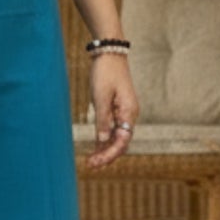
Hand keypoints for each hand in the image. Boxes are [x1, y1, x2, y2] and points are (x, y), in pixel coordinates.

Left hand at [83, 53, 138, 167]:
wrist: (109, 53)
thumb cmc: (105, 73)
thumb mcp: (101, 96)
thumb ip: (103, 119)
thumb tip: (104, 140)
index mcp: (129, 112)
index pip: (122, 141)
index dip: (109, 154)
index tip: (96, 162)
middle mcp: (129, 115)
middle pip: (121, 142)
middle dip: (107, 155)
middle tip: (90, 166)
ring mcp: (124, 112)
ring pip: (116, 137)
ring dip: (105, 149)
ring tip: (91, 162)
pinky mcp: (116, 108)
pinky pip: (112, 128)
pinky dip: (104, 139)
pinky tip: (95, 149)